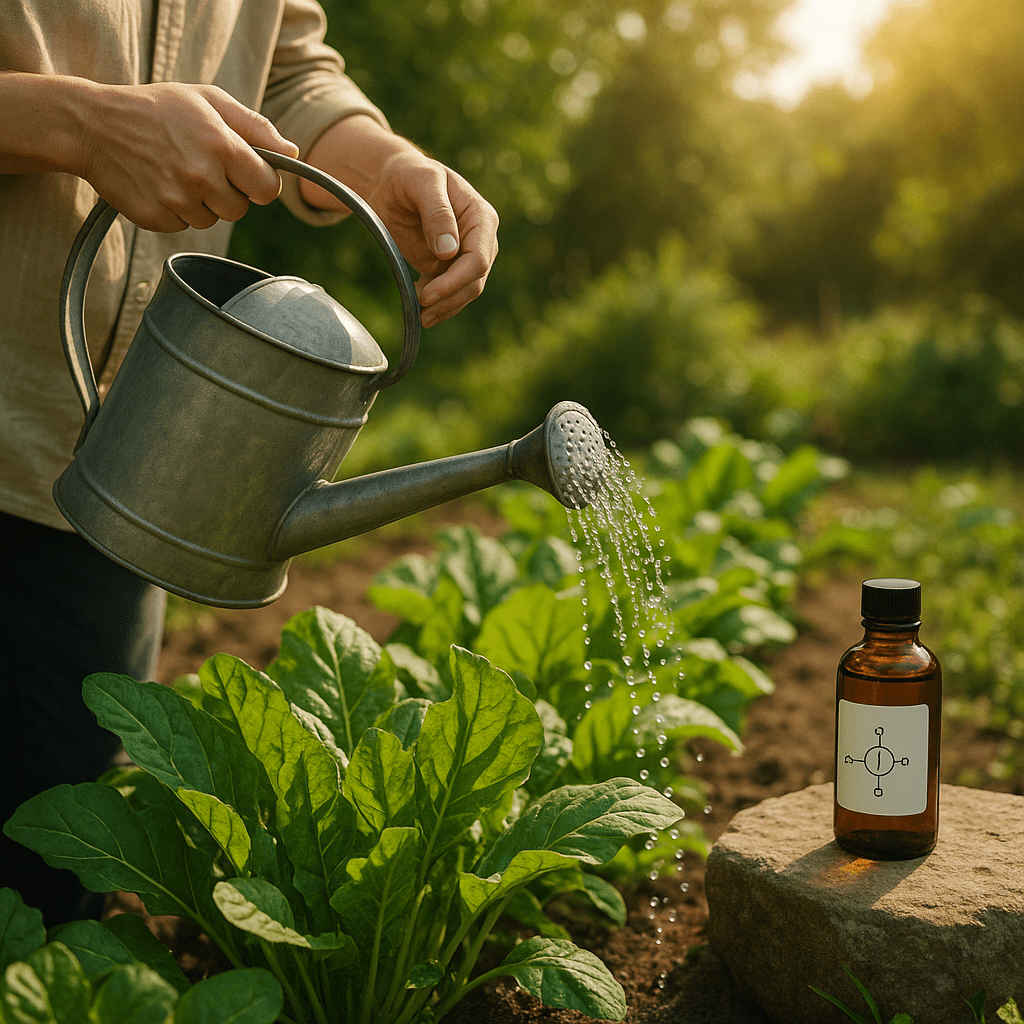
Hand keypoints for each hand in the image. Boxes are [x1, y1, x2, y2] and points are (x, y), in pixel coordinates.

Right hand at [76, 81, 298, 231]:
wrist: (93, 125)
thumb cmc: (157, 108)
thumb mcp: (208, 100)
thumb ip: (255, 126)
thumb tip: (291, 153)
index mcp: (222, 146)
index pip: (268, 189)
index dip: (261, 182)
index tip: (247, 173)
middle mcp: (202, 176)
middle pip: (240, 209)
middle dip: (229, 193)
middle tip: (202, 166)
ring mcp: (178, 200)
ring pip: (212, 219)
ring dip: (201, 202)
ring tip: (176, 170)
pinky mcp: (157, 218)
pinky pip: (184, 225)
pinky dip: (176, 210)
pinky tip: (159, 183)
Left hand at [366, 150, 498, 326]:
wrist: (394, 183)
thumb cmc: (410, 175)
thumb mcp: (421, 182)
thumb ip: (437, 212)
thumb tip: (450, 251)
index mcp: (481, 217)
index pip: (479, 258)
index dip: (456, 280)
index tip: (428, 295)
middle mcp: (480, 239)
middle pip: (475, 280)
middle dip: (450, 299)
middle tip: (421, 311)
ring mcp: (466, 256)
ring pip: (465, 292)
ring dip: (445, 307)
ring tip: (420, 316)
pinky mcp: (450, 268)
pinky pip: (451, 294)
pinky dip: (439, 306)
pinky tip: (419, 311)